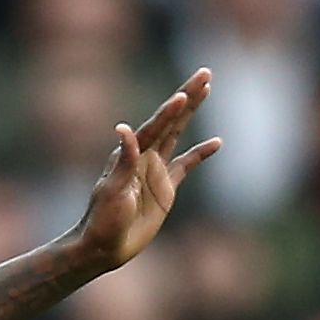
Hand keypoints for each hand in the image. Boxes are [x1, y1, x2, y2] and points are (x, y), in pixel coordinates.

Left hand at [70, 70, 220, 272]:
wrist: (104, 246)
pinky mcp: (165, 188)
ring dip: (191, 112)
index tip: (184, 93)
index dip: (170, 111)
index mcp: (130, 155)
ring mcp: (156, 170)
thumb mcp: (112, 190)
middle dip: (187, 96)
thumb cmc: (102, 220)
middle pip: (171, 120)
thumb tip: (124, 128)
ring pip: (178, 134)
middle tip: (205, 73)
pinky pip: (186, 165)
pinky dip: (201, 154)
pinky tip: (216, 142)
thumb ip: (123, 161)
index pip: (155, 127)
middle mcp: (144, 156)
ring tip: (206, 89)